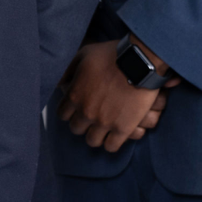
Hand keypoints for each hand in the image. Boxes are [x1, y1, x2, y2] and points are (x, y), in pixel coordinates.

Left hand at [57, 39, 176, 151]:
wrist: (140, 62)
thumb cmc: (112, 54)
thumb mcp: (84, 55)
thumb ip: (70, 71)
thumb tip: (61, 85)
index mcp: (74, 95)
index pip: (62, 114)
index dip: (69, 112)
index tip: (77, 109)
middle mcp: (86, 111)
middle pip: (76, 129)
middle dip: (82, 124)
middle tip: (91, 118)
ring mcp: (104, 122)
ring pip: (92, 141)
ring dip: (96, 135)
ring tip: (103, 129)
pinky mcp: (122, 129)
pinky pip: (111, 146)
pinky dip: (111, 143)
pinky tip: (116, 135)